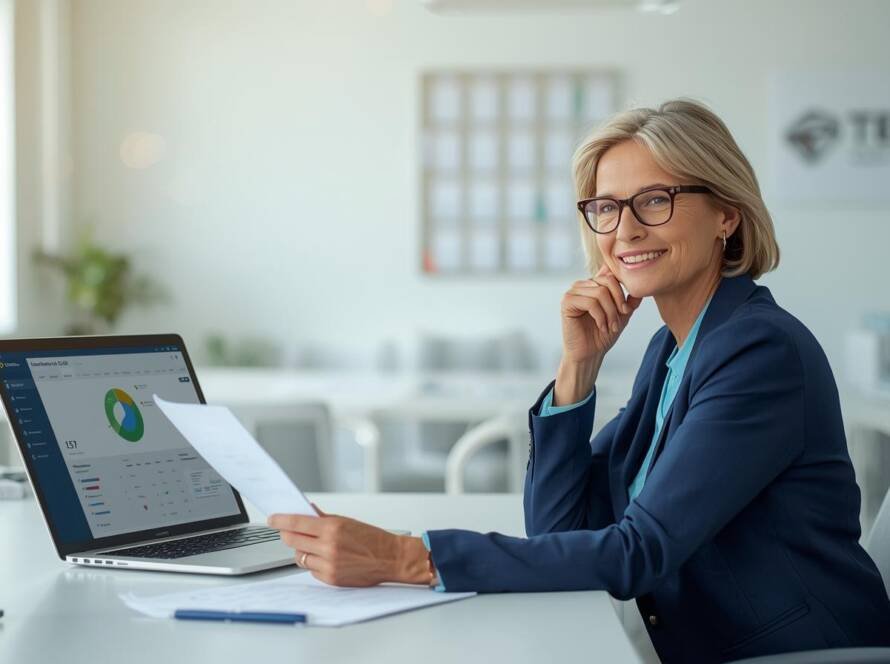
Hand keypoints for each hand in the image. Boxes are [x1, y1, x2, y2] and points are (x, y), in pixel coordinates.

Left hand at [267, 504, 429, 586]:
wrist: (390, 558)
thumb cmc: (372, 538)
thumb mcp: (347, 521)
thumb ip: (323, 517)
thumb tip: (307, 510)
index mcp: (332, 528)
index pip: (297, 523)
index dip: (280, 520)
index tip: (272, 518)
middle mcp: (328, 547)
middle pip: (292, 541)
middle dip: (287, 535)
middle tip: (287, 531)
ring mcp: (328, 564)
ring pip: (300, 556)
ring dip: (302, 549)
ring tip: (313, 545)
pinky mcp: (331, 578)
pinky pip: (311, 570)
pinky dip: (313, 563)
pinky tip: (324, 557)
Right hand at [555, 265, 641, 403]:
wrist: (589, 354)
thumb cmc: (602, 335)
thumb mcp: (622, 315)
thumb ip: (630, 301)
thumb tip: (641, 289)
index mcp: (594, 284)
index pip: (612, 274)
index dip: (622, 289)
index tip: (625, 309)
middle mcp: (583, 285)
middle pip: (608, 282)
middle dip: (619, 302)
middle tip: (622, 318)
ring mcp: (573, 292)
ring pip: (600, 292)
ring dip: (610, 312)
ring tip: (611, 326)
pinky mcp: (567, 302)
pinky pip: (590, 303)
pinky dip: (600, 317)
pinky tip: (602, 327)